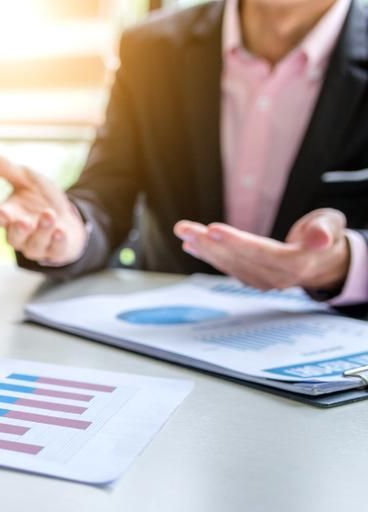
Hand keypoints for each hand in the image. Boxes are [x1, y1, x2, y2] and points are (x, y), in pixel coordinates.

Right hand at [0, 150, 87, 266]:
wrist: (68, 215)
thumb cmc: (41, 197)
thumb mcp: (26, 178)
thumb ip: (4, 168)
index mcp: (10, 215)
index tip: (1, 213)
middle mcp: (20, 233)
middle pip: (13, 238)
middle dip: (18, 230)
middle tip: (24, 221)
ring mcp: (38, 244)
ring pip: (34, 245)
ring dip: (42, 231)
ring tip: (49, 215)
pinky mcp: (56, 250)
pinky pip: (54, 252)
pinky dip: (57, 243)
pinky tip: (61, 231)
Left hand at [174, 209, 350, 291]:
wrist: (325, 261)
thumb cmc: (326, 235)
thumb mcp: (332, 226)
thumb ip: (325, 230)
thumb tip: (321, 238)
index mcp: (298, 263)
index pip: (263, 253)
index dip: (237, 242)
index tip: (213, 229)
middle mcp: (277, 277)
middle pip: (239, 259)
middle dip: (209, 243)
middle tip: (184, 228)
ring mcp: (263, 281)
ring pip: (229, 264)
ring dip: (203, 249)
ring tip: (183, 232)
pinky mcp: (253, 280)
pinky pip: (227, 267)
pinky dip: (208, 255)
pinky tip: (191, 244)